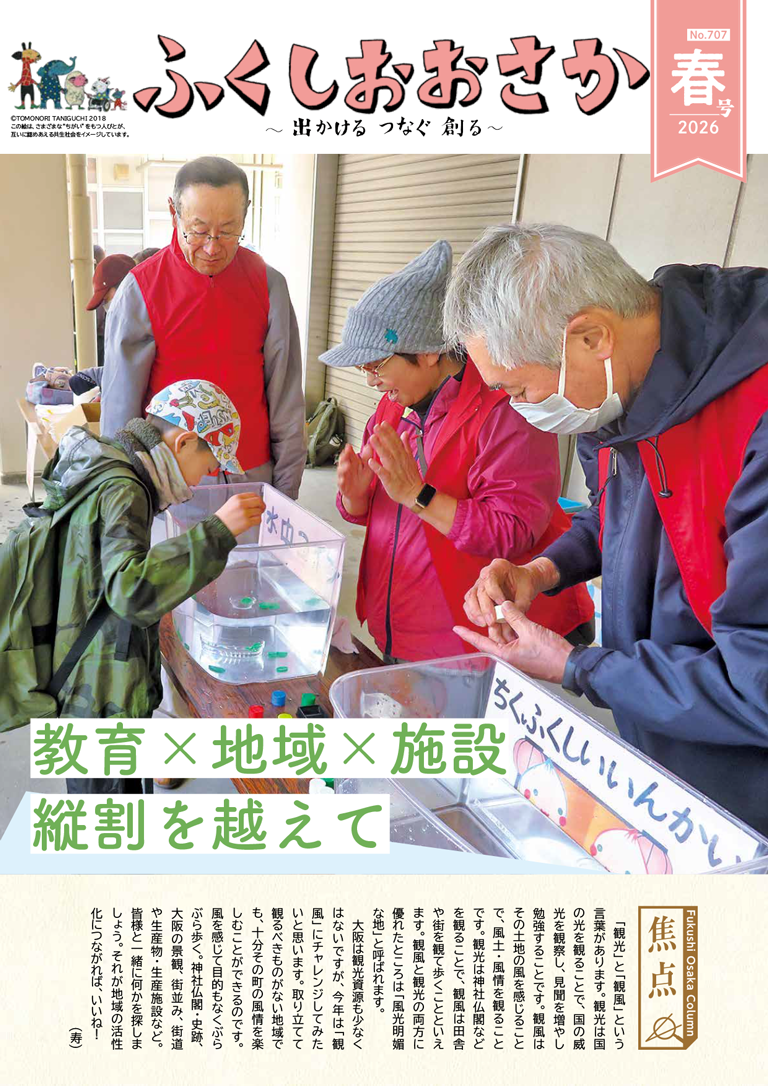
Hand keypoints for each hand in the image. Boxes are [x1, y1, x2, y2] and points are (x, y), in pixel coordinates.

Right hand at [213, 493, 265, 537]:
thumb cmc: (224, 517)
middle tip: (261, 509)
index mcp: (237, 498)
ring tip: (253, 517)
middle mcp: (241, 504)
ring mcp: (245, 513)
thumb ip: (242, 500)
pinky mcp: (247, 522)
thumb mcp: (231, 503)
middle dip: (262, 505)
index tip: (259, 502)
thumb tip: (254, 501)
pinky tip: (252, 521)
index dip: (259, 498)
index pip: (253, 495)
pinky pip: (258, 520)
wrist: (218, 527)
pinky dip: (257, 521)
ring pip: (259, 511)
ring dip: (258, 514)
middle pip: (258, 501)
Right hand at [337, 443, 373, 513]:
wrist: (359, 493)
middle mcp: (347, 468)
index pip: (349, 454)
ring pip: (340, 470)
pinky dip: (341, 481)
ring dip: (342, 468)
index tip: (349, 446)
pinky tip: (343, 479)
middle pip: (343, 460)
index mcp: (353, 462)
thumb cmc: (362, 479)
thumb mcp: (368, 467)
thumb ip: (367, 457)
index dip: (348, 450)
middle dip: (343, 457)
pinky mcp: (342, 485)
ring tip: (347, 465)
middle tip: (346, 453)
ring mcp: (344, 476)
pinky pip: (340, 482)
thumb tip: (369, 446)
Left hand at [367, 422, 422, 506]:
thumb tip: (405, 434)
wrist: (414, 493)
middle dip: (383, 436)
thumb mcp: (411, 458)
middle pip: (390, 446)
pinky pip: (382, 473)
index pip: (396, 440)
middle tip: (376, 427)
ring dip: (379, 447)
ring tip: (372, 439)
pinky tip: (370, 461)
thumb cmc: (411, 477)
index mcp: (403, 455)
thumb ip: (406, 445)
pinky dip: (377, 467)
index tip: (383, 423)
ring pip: (386, 456)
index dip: (389, 431)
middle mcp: (398, 460)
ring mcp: (394, 470)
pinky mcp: (390, 480)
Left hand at [454, 601, 573, 684]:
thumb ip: (515, 616)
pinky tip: (514, 622)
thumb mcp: (530, 629)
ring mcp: (517, 660)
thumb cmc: (551, 652)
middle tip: (485, 611)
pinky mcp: (526, 658)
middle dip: (490, 626)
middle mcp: (508, 660)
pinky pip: (513, 643)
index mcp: (505, 656)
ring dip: (503, 628)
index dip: (468, 634)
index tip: (456, 628)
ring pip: (504, 640)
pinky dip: (512, 633)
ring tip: (501, 613)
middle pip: (493, 640)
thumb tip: (503, 605)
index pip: (481, 642)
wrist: (569, 664)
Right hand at [463, 557, 558, 645]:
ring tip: (485, 624)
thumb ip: (520, 605)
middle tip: (491, 622)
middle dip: (484, 608)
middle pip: (479, 590)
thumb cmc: (525, 585)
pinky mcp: (475, 596)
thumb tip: (509, 619)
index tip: (502, 604)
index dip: (494, 592)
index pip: (490, 577)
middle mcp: (485, 574)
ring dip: (476, 613)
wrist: (522, 583)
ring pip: (470, 598)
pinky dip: (473, 615)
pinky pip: (468, 605)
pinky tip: (482, 623)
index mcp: (498, 566)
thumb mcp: (527, 593)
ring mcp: (479, 584)